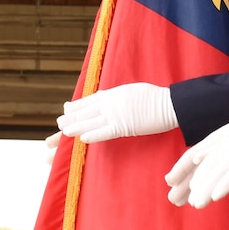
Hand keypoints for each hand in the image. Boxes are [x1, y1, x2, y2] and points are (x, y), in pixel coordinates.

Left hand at [57, 83, 178, 143]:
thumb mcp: (132, 91)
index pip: (90, 100)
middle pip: (86, 111)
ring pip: (91, 121)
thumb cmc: (155, 98)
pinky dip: (93, 134)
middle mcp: (111, 103)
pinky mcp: (125, 126)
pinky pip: (105, 132)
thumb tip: (106, 97)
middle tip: (58, 123)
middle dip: (71, 118)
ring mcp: (116, 114)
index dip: (77, 106)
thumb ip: (117, 95)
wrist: (170, 104)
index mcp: (113, 94)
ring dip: (76, 126)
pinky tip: (83, 138)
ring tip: (64, 131)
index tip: (66, 109)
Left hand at [174, 99, 228, 209]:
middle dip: (192, 185)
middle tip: (182, 202)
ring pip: (216, 172)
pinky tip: (215, 197)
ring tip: (196, 205)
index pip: (203, 157)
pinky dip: (223, 185)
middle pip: (205, 166)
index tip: (178, 185)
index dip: (189, 171)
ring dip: (205, 189)